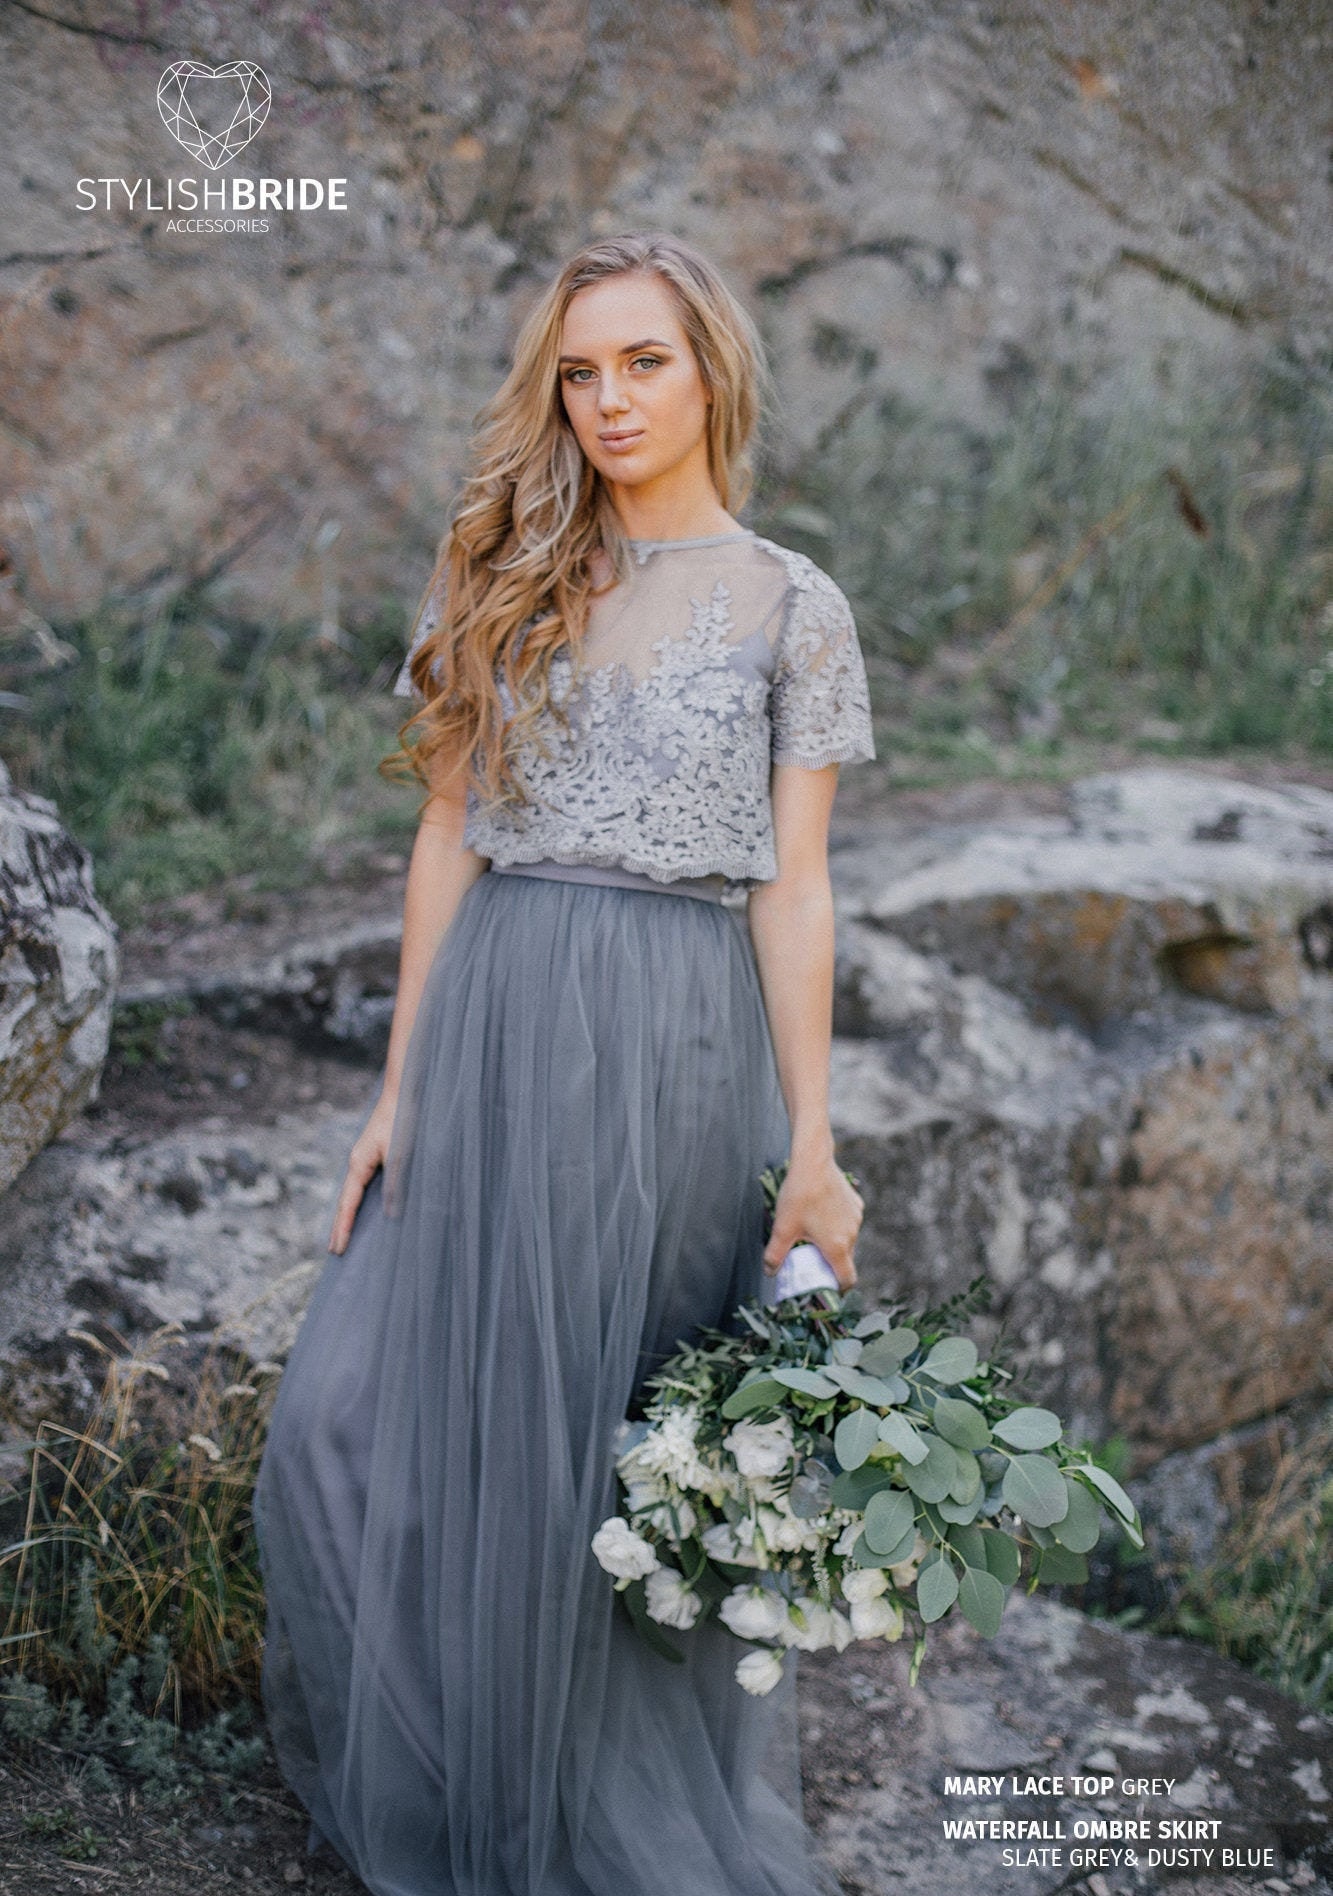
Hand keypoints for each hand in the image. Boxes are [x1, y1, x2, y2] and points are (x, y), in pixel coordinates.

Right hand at [328, 1090, 397, 1254]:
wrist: (403, 1092)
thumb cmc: (401, 1121)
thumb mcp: (400, 1154)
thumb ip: (395, 1183)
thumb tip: (392, 1213)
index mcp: (359, 1164)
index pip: (348, 1203)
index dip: (343, 1227)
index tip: (338, 1249)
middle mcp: (357, 1163)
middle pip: (345, 1201)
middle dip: (340, 1225)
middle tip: (334, 1251)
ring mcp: (364, 1159)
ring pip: (353, 1193)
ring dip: (348, 1215)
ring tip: (344, 1236)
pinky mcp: (373, 1155)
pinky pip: (362, 1185)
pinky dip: (358, 1202)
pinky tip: (363, 1209)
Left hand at [762, 1150, 863, 1290]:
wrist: (813, 1162)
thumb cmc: (798, 1197)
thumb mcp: (782, 1229)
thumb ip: (775, 1255)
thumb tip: (769, 1273)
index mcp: (837, 1246)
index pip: (847, 1279)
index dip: (838, 1288)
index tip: (827, 1287)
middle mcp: (852, 1234)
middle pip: (845, 1259)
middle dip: (830, 1264)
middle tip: (811, 1260)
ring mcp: (856, 1218)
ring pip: (847, 1239)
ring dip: (834, 1242)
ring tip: (812, 1233)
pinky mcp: (856, 1203)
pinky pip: (848, 1221)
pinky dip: (837, 1224)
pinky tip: (820, 1213)